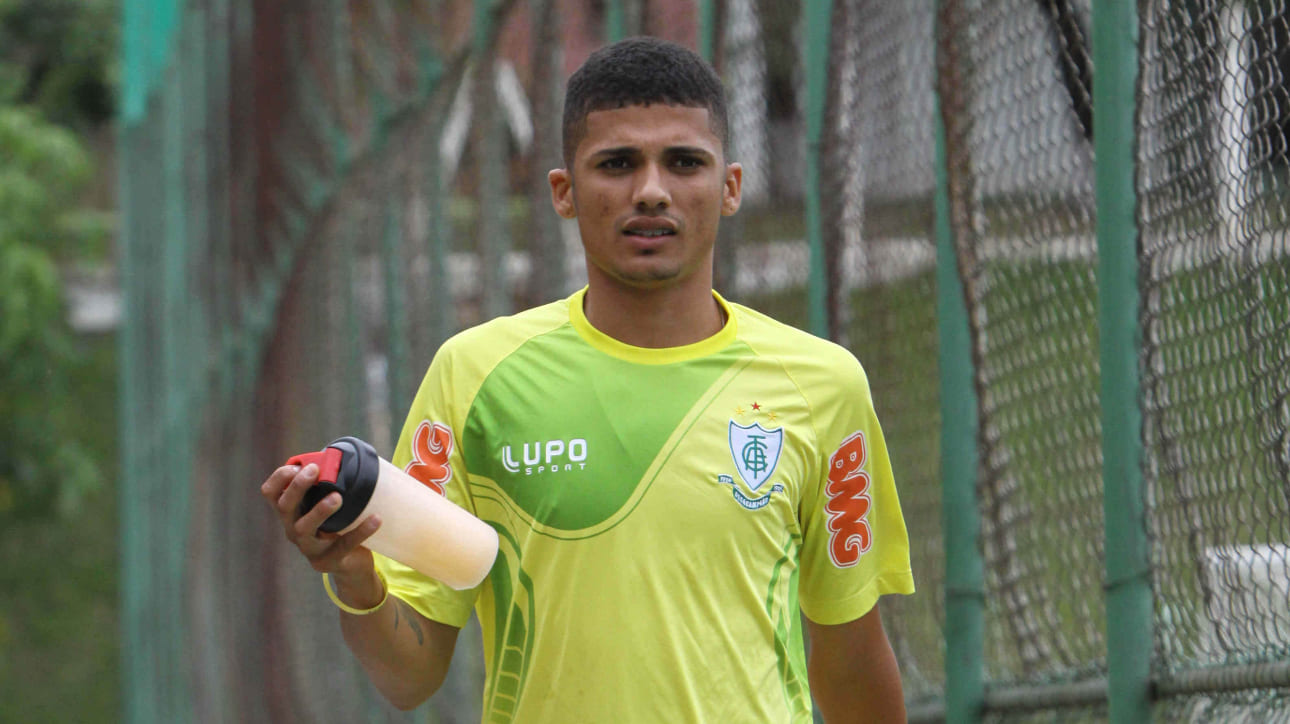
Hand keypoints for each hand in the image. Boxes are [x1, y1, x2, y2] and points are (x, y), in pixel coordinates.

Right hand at [260, 463, 383, 600]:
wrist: (351, 563)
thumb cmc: (338, 526)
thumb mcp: (328, 505)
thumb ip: (329, 485)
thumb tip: (344, 453)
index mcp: (291, 512)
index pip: (271, 493)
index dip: (279, 478)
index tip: (297, 465)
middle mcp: (293, 529)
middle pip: (285, 507)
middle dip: (297, 487)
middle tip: (315, 470)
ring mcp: (308, 547)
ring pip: (304, 528)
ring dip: (319, 510)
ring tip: (338, 497)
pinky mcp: (328, 561)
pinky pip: (343, 545)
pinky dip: (361, 531)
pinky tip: (376, 518)